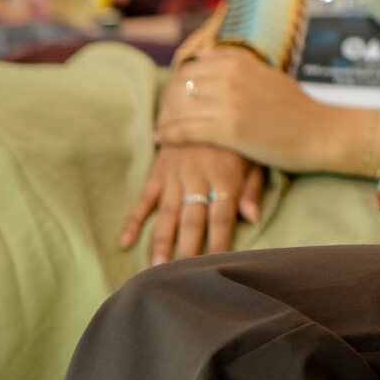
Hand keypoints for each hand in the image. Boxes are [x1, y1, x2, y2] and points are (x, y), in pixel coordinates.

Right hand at [122, 143, 263, 264]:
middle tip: (181, 277)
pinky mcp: (158, 172)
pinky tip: (125, 242)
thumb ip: (252, 187)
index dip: (220, 242)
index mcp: (224, 176)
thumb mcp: (252, 156)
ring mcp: (175, 176)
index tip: (217, 266)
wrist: (199, 102)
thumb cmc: (233, 137)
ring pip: (168, 213)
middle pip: (193, 219)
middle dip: (187, 249)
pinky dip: (134, 221)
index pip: (222, 216)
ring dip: (161, 241)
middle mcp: (198, 178)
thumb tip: (253, 218)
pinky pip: (144, 199)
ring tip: (157, 268)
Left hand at [154, 46, 344, 170]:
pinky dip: (169, 134)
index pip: (192, 68)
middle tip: (163, 115)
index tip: (173, 98)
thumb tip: (203, 53)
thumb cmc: (296, 107)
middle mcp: (231, 78)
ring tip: (160, 127)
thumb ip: (236, 62)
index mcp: (240, 62)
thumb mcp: (267, 73)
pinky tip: (160, 139)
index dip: (177, 84)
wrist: (319, 133)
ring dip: (165, 118)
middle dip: (167, 101)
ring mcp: (229, 103)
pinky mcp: (229, 129)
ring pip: (180, 107)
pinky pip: (186, 130)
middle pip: (181, 86)